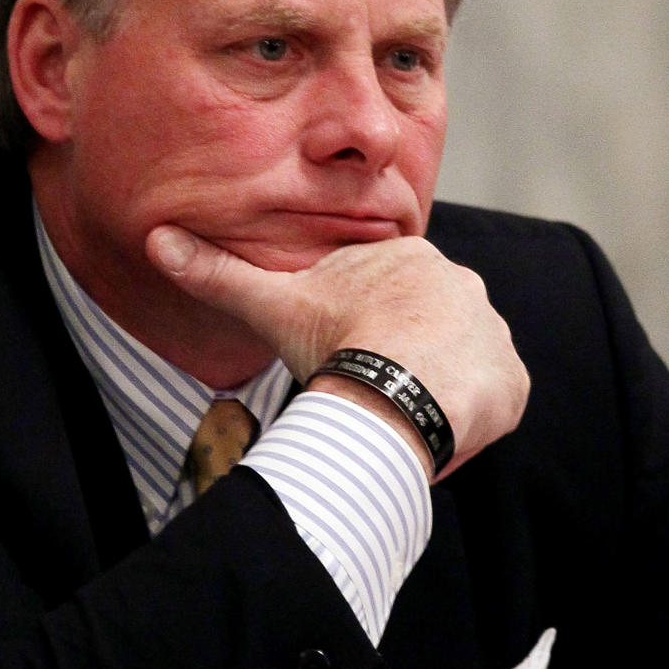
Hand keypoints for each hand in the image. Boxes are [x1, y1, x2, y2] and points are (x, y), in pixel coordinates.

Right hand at [147, 226, 528, 478]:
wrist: (393, 391)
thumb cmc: (334, 342)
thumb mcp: (271, 304)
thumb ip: (218, 274)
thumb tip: (156, 240)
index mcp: (411, 259)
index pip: (388, 299)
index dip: (362, 333)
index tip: (344, 357)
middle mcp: (463, 287)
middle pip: (424, 330)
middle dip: (399, 360)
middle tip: (366, 389)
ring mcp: (494, 334)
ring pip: (459, 364)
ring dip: (432, 388)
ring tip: (396, 413)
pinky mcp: (512, 382)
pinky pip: (491, 399)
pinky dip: (466, 417)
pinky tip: (433, 429)